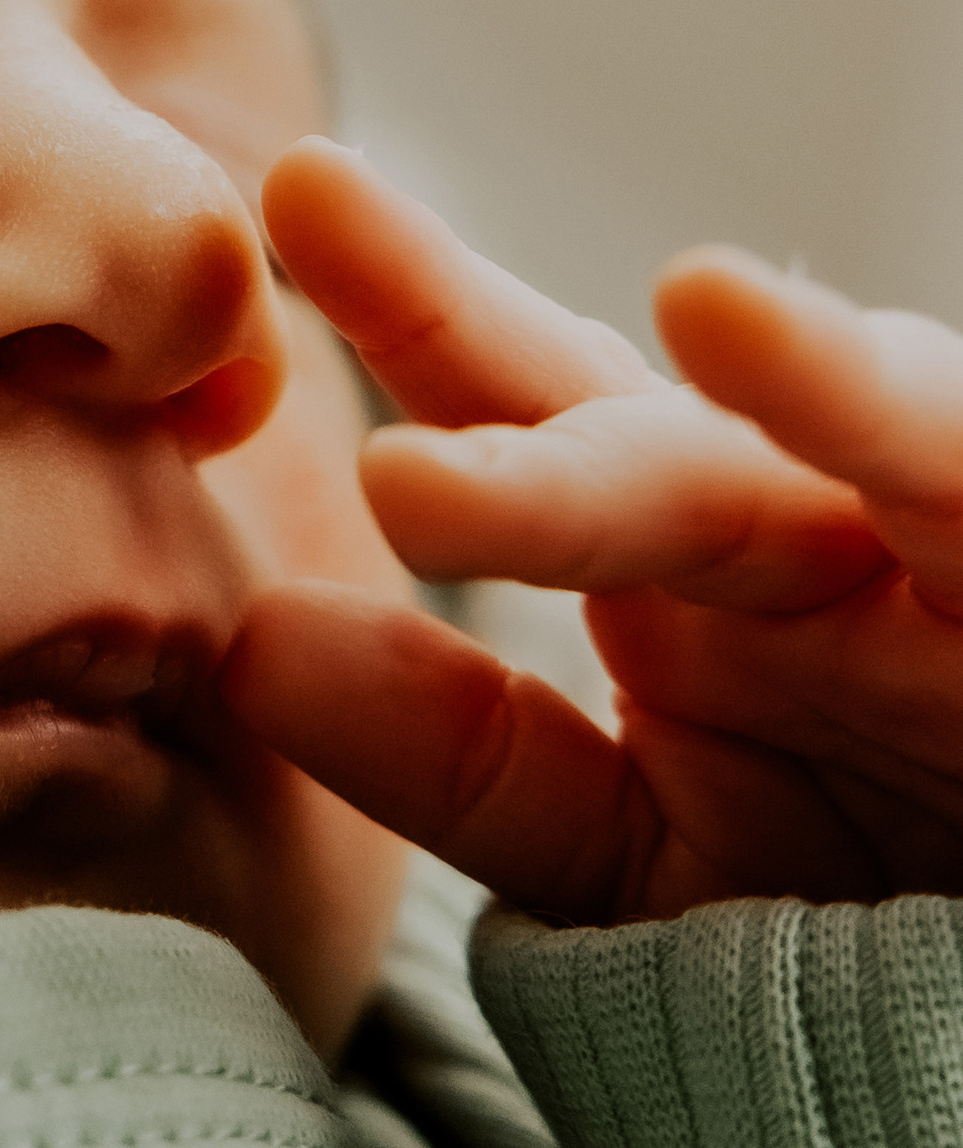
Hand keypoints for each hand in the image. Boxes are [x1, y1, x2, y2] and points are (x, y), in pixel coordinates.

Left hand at [219, 138, 962, 922]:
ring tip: (709, 306)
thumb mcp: (643, 867)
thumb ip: (466, 764)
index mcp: (692, 570)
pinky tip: (869, 396)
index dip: (416, 304)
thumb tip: (255, 643)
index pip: (537, 408)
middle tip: (321, 210)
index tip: (292, 193)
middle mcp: (817, 537)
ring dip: (811, 381)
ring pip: (879, 446)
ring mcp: (951, 564)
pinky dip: (919, 432)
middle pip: (653, 423)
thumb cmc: (850, 954)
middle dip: (488, 324)